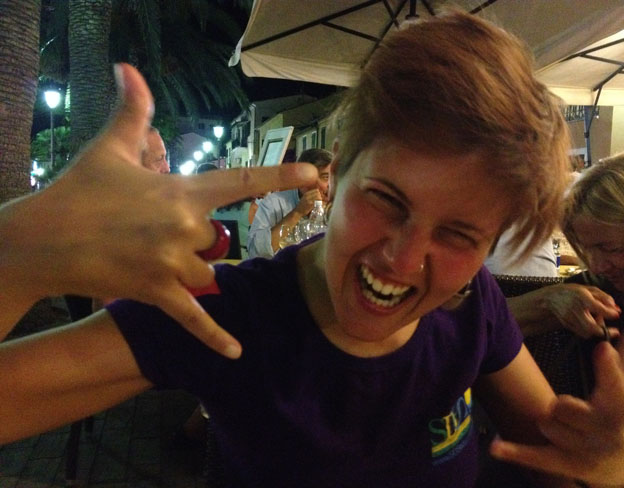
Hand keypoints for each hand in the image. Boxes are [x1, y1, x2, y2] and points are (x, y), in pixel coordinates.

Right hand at [1, 64, 316, 358]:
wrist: (42, 239)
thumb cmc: (79, 191)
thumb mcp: (110, 148)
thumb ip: (133, 111)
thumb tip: (129, 69)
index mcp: (182, 191)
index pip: (242, 182)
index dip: (280, 177)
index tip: (313, 175)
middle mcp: (185, 228)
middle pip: (218, 238)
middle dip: (194, 235)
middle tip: (149, 229)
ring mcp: (172, 263)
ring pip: (207, 270)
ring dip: (189, 266)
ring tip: (144, 254)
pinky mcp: (156, 292)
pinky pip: (193, 318)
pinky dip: (214, 336)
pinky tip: (238, 354)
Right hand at [294, 188, 321, 215]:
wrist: (298, 212)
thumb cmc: (302, 206)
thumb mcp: (304, 198)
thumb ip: (310, 196)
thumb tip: (318, 194)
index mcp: (306, 193)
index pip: (316, 190)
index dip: (319, 193)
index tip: (320, 197)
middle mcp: (307, 196)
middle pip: (318, 193)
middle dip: (320, 197)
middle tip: (320, 201)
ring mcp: (309, 200)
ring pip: (318, 198)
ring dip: (321, 200)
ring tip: (320, 203)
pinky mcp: (310, 205)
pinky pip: (317, 203)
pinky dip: (320, 204)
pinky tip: (320, 206)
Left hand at [491, 317, 623, 485]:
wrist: (614, 467)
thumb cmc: (613, 417)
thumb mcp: (621, 388)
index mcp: (621, 407)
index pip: (614, 384)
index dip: (607, 367)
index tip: (602, 348)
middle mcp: (607, 430)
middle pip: (563, 405)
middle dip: (560, 406)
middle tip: (571, 412)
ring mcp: (586, 449)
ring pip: (547, 423)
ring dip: (549, 425)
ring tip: (566, 431)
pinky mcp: (565, 464)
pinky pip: (537, 455)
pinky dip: (516, 452)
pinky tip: (496, 446)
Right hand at [543, 284, 620, 337]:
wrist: (551, 297)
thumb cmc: (573, 291)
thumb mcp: (589, 289)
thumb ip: (604, 297)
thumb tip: (616, 308)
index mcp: (581, 296)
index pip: (598, 308)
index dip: (610, 313)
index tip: (616, 314)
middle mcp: (574, 308)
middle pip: (591, 327)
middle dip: (605, 331)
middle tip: (615, 331)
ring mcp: (569, 318)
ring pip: (587, 332)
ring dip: (598, 332)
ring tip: (603, 327)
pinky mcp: (567, 324)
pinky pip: (581, 333)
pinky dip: (590, 332)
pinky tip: (593, 326)